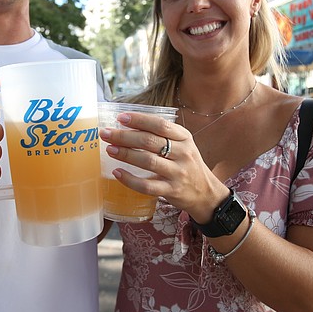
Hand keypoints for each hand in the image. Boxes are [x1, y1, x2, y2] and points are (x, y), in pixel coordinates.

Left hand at [99, 112, 227, 221]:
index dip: (139, 120)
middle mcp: (183, 154)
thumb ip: (163, 135)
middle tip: (106, 133)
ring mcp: (178, 173)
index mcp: (184, 138)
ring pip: (148, 161)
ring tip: (110, 149)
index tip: (120, 118)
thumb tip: (130, 125)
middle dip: (125, 136)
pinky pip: (147, 186)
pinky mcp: (172, 191)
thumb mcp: (183, 145)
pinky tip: (117, 173)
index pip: (160, 125)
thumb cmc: (188, 165)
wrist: (206, 193)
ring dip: (126, 154)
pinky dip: (130, 179)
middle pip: (150, 142)